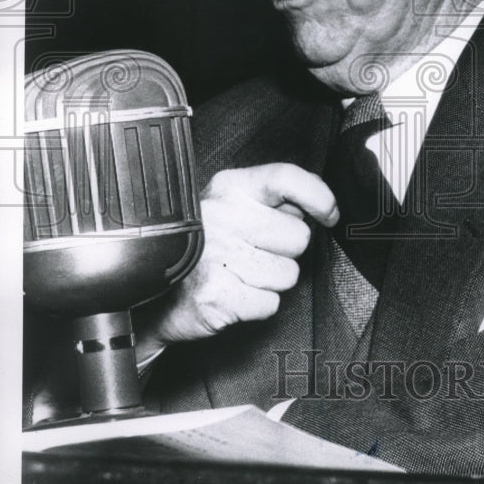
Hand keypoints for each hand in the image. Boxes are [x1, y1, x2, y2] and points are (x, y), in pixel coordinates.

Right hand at [133, 163, 337, 361]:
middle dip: (286, 252)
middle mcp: (222, 215)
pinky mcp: (216, 294)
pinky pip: (270, 302)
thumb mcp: (231, 208)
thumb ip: (271, 203)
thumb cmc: (203, 249)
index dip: (318, 196)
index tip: (330, 213)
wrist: (153, 299)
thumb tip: (318, 208)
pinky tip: (234, 294)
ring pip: (288, 274)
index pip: (285, 177)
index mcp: (229, 188)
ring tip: (240, 275)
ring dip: (271, 281)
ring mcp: (217, 255)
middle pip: (298, 236)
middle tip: (255, 254)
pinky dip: (257, 305)